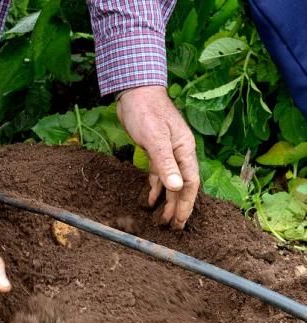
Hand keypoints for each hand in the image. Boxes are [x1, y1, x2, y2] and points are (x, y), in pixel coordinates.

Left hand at [117, 86, 199, 228]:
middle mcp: (179, 153)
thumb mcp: (155, 138)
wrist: (135, 90)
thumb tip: (176, 187)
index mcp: (185, 150)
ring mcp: (168, 153)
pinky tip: (148, 201)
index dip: (186, 204)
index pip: (190, 183)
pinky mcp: (155, 152)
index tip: (181, 221)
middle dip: (178, 208)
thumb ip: (165, 163)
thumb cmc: (146, 111)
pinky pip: (158, 176)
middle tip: (173, 228)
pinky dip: (154, 189)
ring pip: (170, 183)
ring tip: (162, 221)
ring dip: (167, 202)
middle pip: (182, 186)